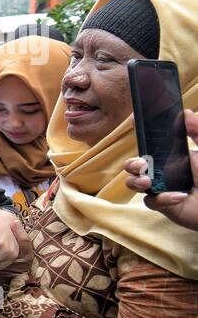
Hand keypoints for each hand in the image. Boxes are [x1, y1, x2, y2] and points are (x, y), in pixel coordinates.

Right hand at [123, 108, 197, 230]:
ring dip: (136, 182)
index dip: (139, 137)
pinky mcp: (163, 205)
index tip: (132, 122)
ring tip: (148, 182)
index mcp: (172, 156)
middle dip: (131, 164)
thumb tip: (185, 112)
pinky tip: (179, 196)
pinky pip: (151, 201)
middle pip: (134, 166)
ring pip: (134, 183)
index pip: (150, 144)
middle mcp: (163, 172)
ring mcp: (161, 188)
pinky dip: (162, 199)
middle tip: (142, 166)